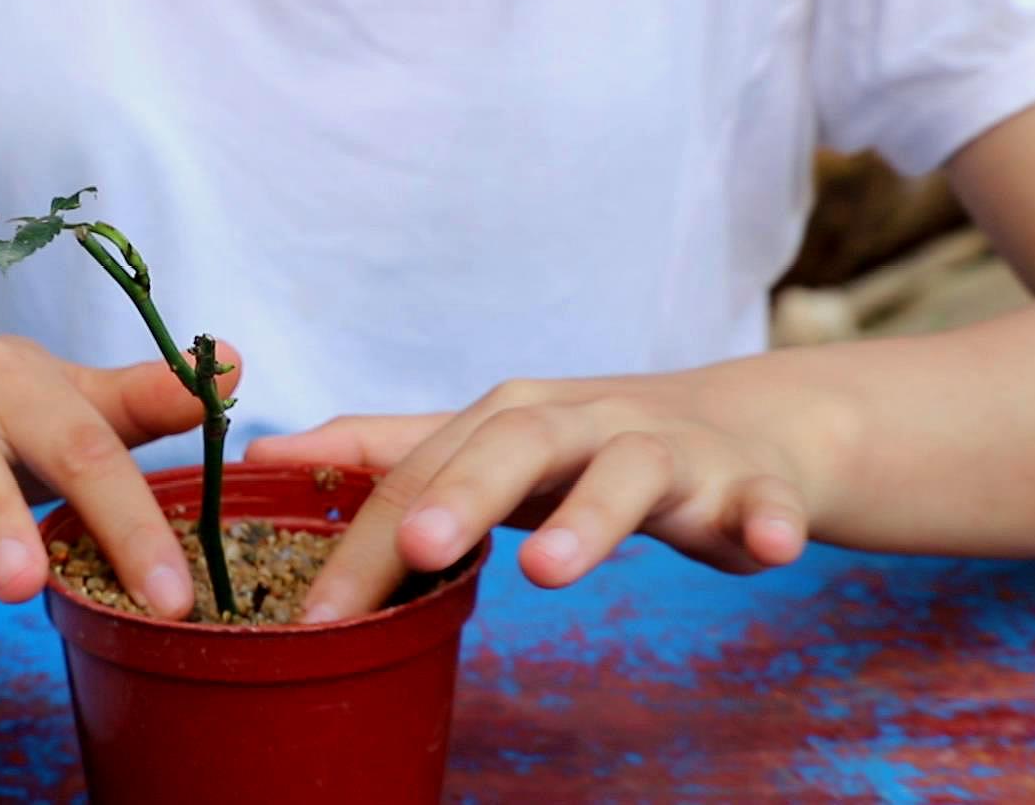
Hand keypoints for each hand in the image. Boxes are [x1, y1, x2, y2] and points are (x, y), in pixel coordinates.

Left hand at [246, 363, 848, 621]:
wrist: (744, 428)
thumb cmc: (587, 447)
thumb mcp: (483, 443)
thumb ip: (384, 452)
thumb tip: (267, 453)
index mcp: (506, 420)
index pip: (421, 475)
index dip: (366, 542)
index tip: (316, 614)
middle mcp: (581, 423)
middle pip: (515, 445)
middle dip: (462, 495)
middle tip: (414, 549)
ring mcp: (669, 448)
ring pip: (631, 470)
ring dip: (591, 516)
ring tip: (551, 569)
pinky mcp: (747, 482)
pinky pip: (760, 499)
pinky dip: (764, 518)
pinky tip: (768, 549)